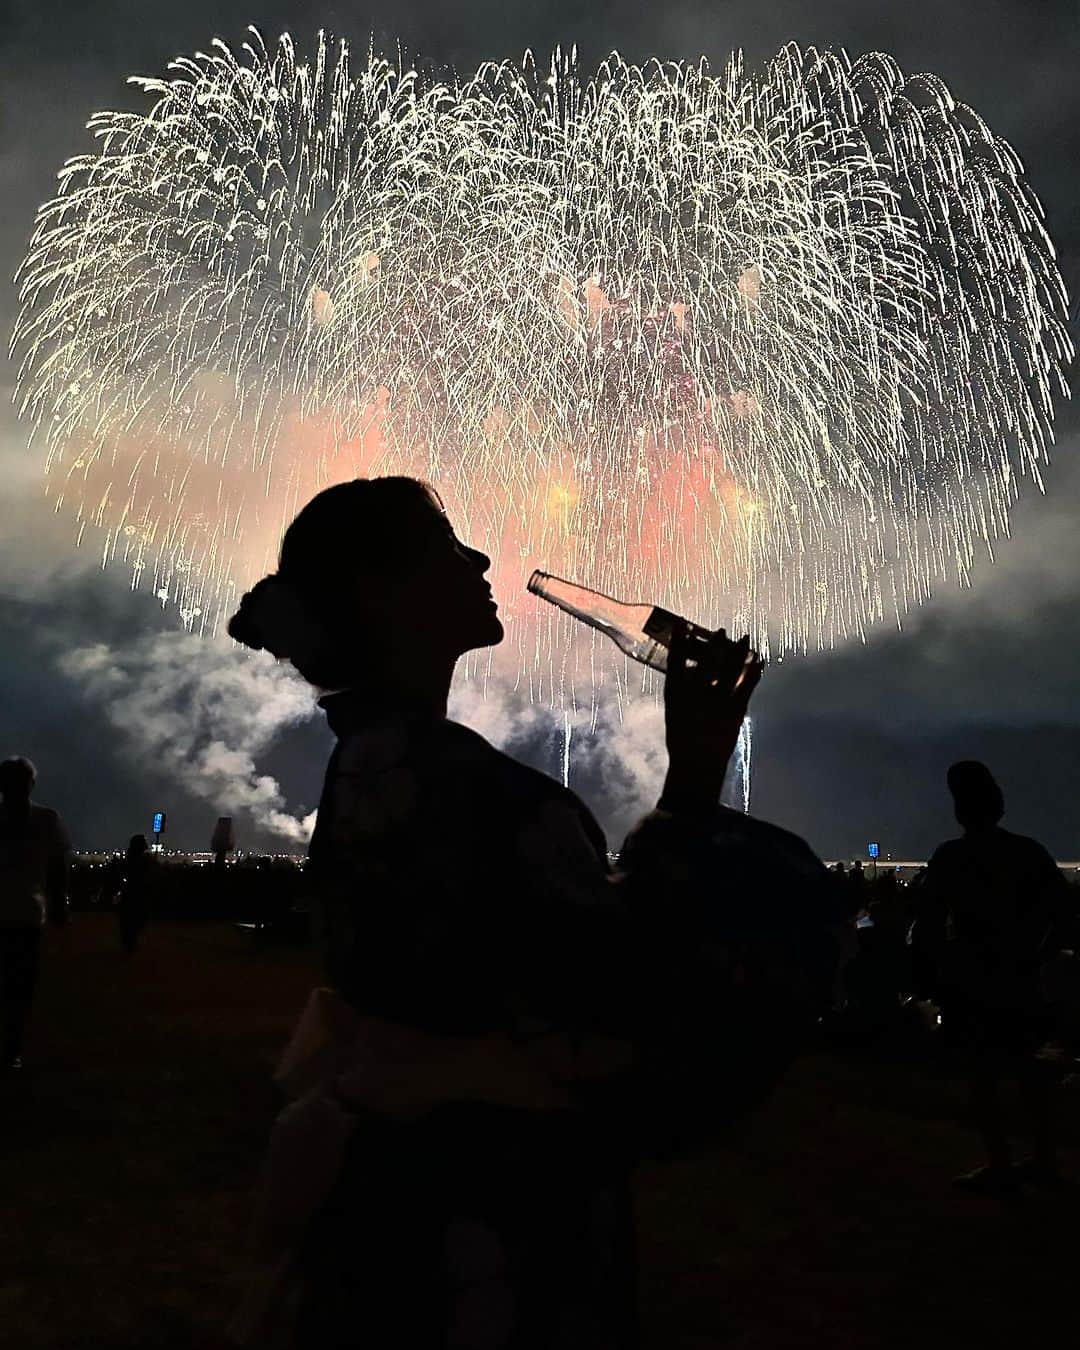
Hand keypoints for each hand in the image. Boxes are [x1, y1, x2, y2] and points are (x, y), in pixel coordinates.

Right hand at [661, 622, 762, 815]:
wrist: (696, 766)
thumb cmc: (682, 739)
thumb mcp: (675, 711)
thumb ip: (683, 689)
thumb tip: (693, 668)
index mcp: (675, 693)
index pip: (676, 659)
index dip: (679, 640)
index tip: (682, 624)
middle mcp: (696, 694)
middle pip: (707, 660)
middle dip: (715, 644)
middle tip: (721, 630)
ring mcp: (717, 701)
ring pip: (729, 669)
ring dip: (738, 652)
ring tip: (745, 638)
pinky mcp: (735, 711)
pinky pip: (747, 686)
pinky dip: (754, 672)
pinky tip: (760, 661)